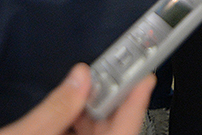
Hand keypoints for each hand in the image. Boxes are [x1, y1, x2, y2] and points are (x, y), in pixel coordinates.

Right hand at [0, 63, 152, 134]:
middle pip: (110, 134)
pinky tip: (68, 111)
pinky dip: (76, 127)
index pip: (123, 134)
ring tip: (85, 89)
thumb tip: (80, 78)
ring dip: (91, 115)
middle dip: (109, 105)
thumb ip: (55, 108)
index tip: (146, 78)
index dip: (136, 105)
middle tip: (109, 74)